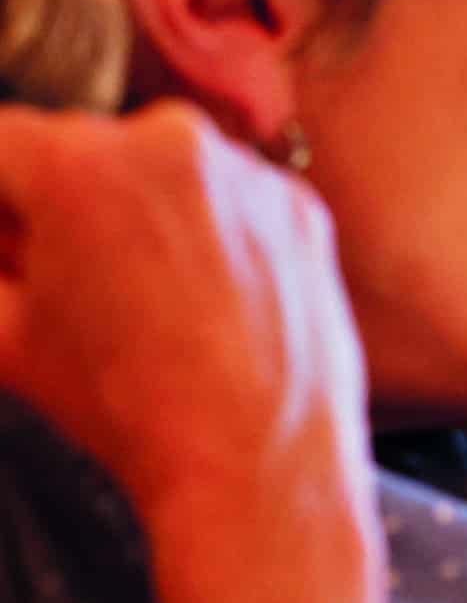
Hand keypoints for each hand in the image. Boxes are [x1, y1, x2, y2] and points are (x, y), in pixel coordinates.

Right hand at [0, 100, 367, 512]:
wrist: (257, 462)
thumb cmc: (126, 405)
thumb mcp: (5, 334)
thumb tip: (4, 253)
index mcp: (77, 163)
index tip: (10, 248)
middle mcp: (169, 140)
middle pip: (80, 152)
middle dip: (58, 206)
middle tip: (63, 282)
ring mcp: (246, 170)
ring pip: (160, 173)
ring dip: (137, 215)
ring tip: (142, 303)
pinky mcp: (301, 205)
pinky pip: (230, 201)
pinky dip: (209, 233)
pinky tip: (204, 303)